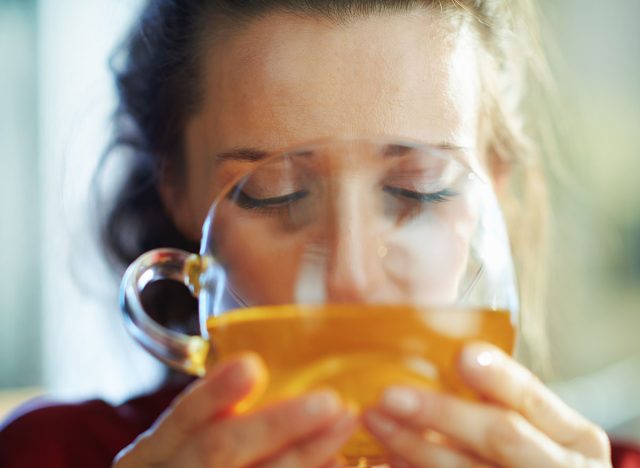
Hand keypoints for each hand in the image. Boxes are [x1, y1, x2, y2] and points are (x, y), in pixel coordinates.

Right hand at [113, 354, 356, 467]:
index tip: (250, 367)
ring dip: (306, 454)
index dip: (214, 394)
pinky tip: (336, 461)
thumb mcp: (177, 444)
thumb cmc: (182, 467)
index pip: (182, 418)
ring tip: (344, 423)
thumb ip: (211, 414)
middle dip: (277, 424)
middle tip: (330, 400)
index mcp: (151, 454)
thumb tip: (262, 368)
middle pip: (221, 450)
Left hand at [363, 343, 610, 466]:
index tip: (462, 355)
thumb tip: (444, 354)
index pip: (534, 398)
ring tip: (375, 420)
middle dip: (442, 413)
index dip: (500, 377)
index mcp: (574, 437)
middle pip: (501, 436)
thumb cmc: (538, 456)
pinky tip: (390, 456)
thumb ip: (502, 397)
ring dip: (414, 446)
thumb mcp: (541, 429)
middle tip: (389, 395)